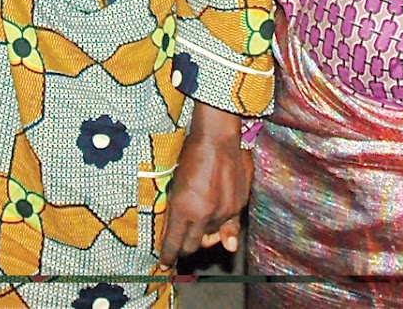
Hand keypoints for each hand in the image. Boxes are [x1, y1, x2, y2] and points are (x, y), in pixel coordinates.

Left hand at [159, 104, 252, 266]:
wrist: (218, 138)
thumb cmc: (191, 155)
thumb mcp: (178, 183)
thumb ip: (180, 211)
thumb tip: (182, 230)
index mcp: (183, 209)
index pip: (174, 243)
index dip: (168, 256)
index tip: (164, 264)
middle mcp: (204, 216)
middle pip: (193, 246)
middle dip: (184, 248)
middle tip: (180, 243)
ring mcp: (223, 212)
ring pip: (212, 237)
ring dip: (204, 235)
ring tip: (198, 225)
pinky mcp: (238, 206)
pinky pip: (230, 226)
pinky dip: (223, 228)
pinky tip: (219, 223)